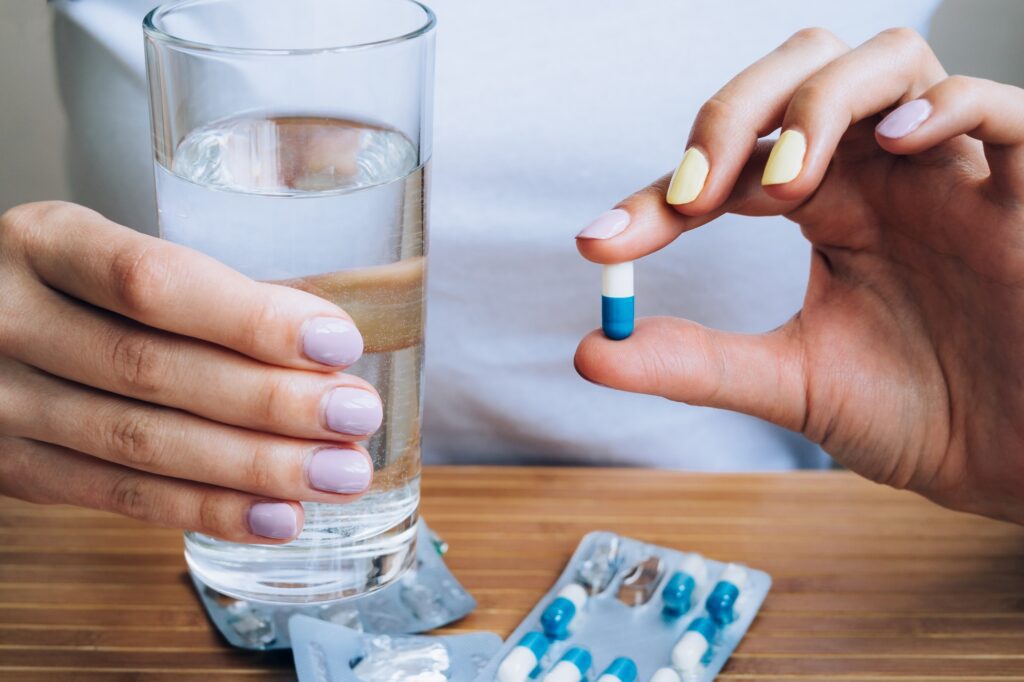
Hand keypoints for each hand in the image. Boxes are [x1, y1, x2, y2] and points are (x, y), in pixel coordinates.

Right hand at [0, 202, 381, 541]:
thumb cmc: (69, 286)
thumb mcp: (106, 253)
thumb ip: (194, 289)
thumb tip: (323, 348)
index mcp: (43, 242)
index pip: (155, 283)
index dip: (251, 320)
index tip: (337, 343)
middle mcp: (7, 319)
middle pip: (154, 369)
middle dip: (271, 402)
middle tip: (356, 417)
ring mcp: (0, 401)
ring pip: (141, 443)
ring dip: (255, 466)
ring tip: (337, 474)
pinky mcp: (12, 466)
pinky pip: (118, 497)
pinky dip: (207, 510)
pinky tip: (276, 516)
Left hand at [575, 28, 1023, 522]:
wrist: (1014, 466)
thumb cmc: (919, 414)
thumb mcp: (791, 384)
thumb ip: (696, 362)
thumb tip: (591, 350)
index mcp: (828, 207)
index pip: (730, 164)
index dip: (659, 194)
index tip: (601, 243)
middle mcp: (883, 174)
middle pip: (802, 73)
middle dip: (734, 114)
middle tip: (693, 196)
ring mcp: (955, 176)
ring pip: (889, 64)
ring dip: (819, 106)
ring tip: (780, 186)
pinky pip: (1007, 112)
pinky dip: (947, 107)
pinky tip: (895, 142)